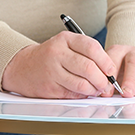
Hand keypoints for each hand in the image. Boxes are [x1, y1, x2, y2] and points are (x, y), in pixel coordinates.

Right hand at [1, 31, 118, 97]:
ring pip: (82, 84)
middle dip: (102, 80)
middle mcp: (57, 53)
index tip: (111, 70)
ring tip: (96, 89)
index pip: (92, 47)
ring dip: (94, 90)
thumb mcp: (66, 45)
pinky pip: (73, 94)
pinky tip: (83, 92)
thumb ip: (86, 53)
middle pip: (89, 68)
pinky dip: (82, 95)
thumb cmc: (50, 56)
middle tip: (106, 85)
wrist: (23, 66)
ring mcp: (52, 70)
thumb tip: (109, 71)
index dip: (105, 61)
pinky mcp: (49, 87)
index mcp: (64, 39)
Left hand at [105, 44, 134, 96]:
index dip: (110, 75)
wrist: (131, 70)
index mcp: (117, 51)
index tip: (107, 91)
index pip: (114, 57)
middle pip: (134, 61)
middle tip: (126, 93)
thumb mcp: (110, 76)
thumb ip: (107, 84)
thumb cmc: (118, 73)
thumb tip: (104, 94)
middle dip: (130, 79)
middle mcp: (133, 52)